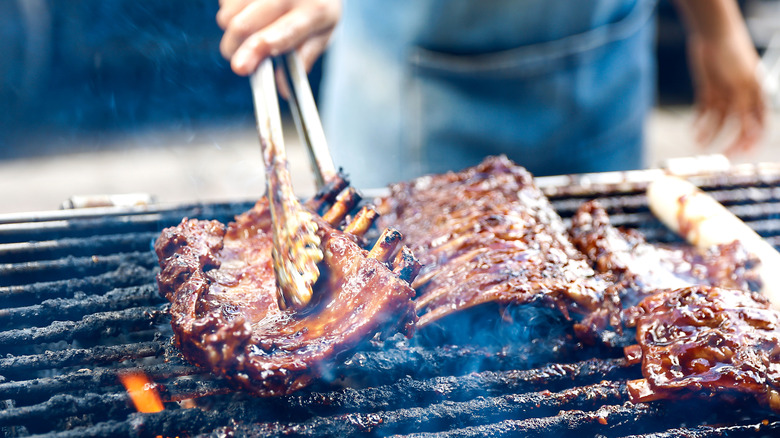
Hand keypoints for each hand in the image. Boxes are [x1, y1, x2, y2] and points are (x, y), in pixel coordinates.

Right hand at [217, 0, 340, 75]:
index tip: (241, 67)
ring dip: (231, 30)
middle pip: (243, 26)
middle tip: (239, 62)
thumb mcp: (322, 33)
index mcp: (315, 11)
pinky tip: (248, 9)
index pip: (284, 32)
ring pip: (227, 15)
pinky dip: (229, 11)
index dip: (259, 49)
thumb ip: (302, 60)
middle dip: (234, 50)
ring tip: (251, 28)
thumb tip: (282, 90)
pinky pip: (223, 1)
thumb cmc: (316, 7)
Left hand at [687, 31, 766, 154]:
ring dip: (710, 132)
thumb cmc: (734, 56)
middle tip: (720, 154)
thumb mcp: (742, 84)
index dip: (752, 140)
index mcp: (756, 95)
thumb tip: (750, 133)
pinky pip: (704, 112)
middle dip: (729, 141)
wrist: (713, 36)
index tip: (741, 153)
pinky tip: (693, 130)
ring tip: (699, 141)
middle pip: (738, 126)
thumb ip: (745, 108)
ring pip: (718, 121)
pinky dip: (699, 122)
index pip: (759, 124)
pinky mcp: (708, 91)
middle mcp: (742, 98)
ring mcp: (724, 95)